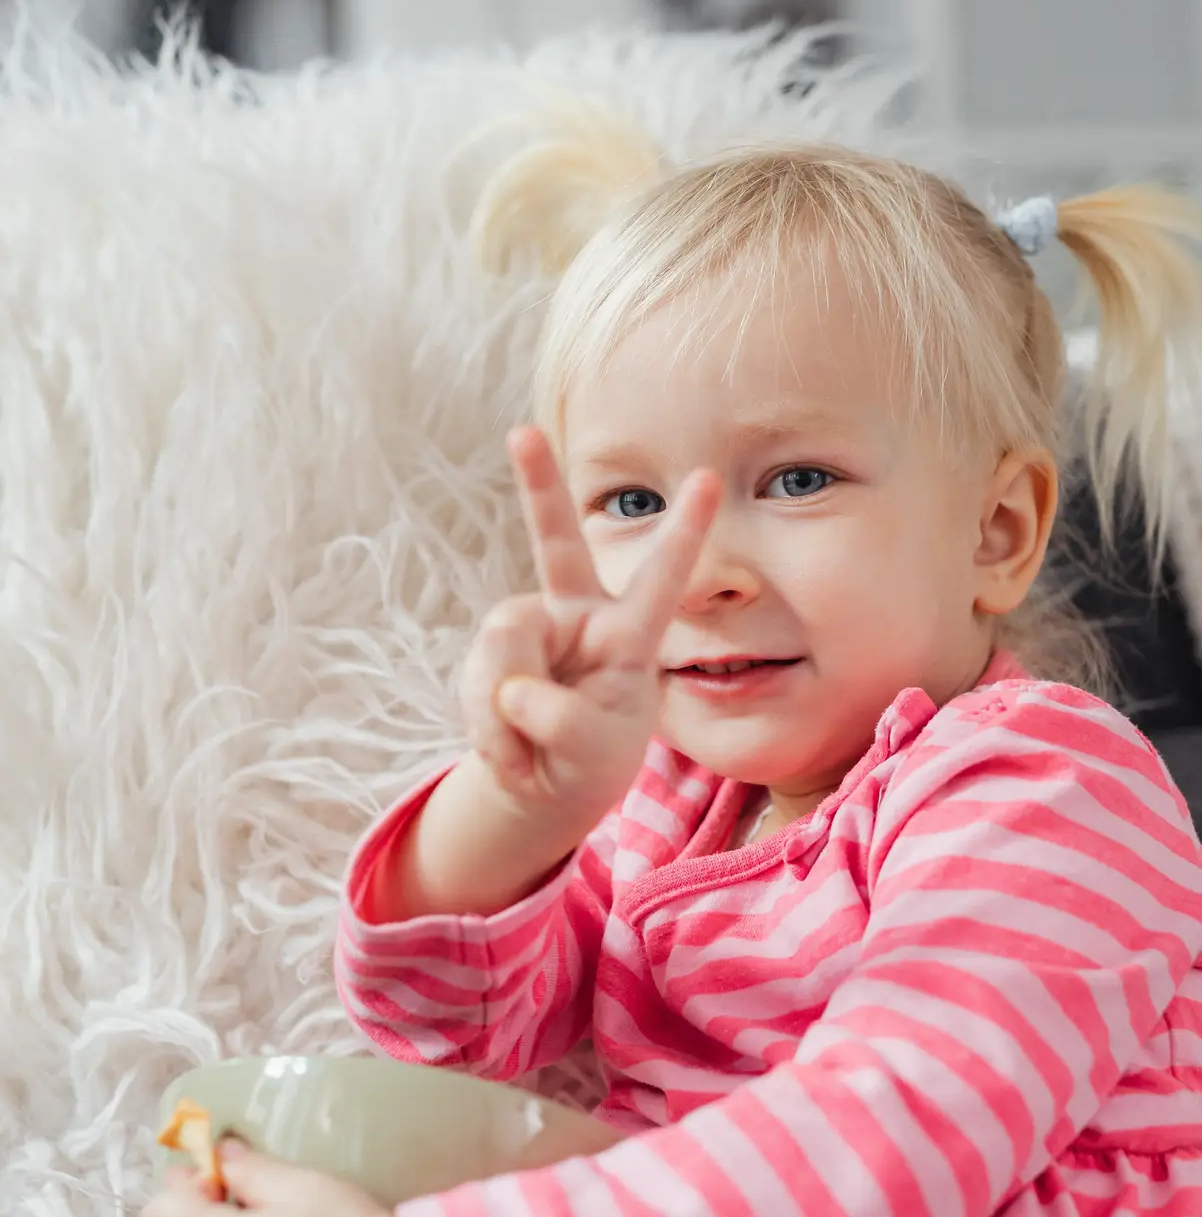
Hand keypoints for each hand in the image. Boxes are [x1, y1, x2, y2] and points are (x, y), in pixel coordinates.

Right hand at [461, 426, 718, 840]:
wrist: (544, 784)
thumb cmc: (589, 756)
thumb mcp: (594, 749)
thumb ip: (562, 719)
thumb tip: (512, 689)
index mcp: (628, 632)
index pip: (661, 577)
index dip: (684, 530)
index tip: (708, 476)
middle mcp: (577, 614)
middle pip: (556, 543)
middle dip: (538, 485)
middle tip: (521, 432)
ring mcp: (528, 629)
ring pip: (505, 647)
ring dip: (508, 714)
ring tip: (529, 754)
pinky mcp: (490, 653)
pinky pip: (478, 684)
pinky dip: (490, 732)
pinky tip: (512, 757)